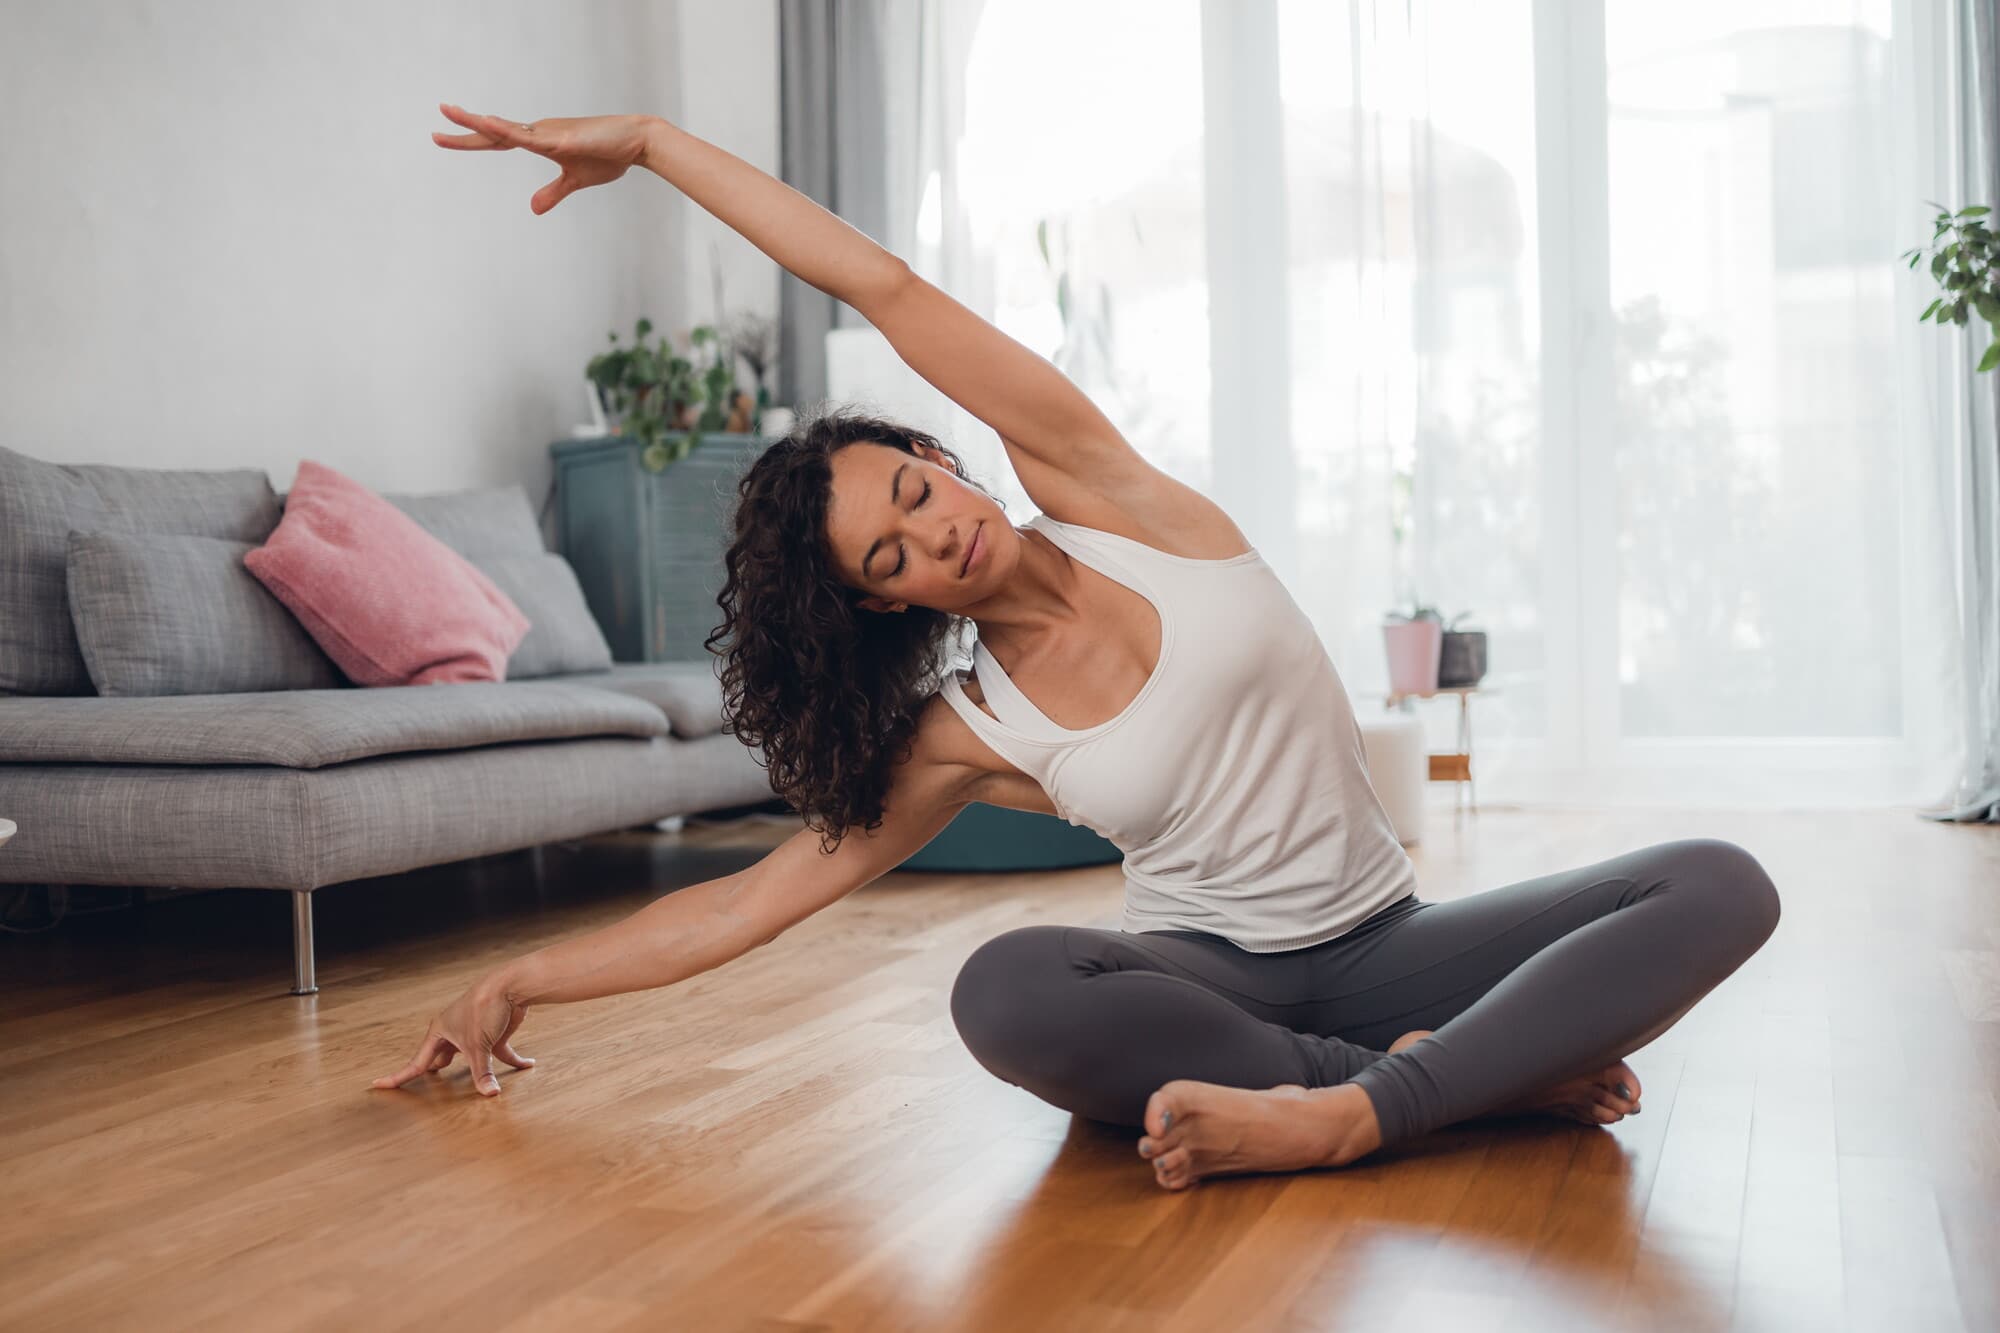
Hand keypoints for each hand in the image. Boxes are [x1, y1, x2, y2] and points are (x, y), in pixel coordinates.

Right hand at [370, 970, 535, 1096]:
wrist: (510, 985)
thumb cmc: (484, 1009)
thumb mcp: (479, 1046)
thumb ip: (482, 1072)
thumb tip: (489, 1094)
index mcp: (439, 1032)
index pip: (416, 1062)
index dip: (398, 1076)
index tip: (377, 1084)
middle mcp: (454, 1032)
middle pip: (440, 1058)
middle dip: (434, 1071)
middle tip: (426, 1087)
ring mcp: (474, 1033)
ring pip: (469, 1056)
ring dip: (475, 1068)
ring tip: (469, 1082)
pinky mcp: (495, 1033)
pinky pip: (501, 1053)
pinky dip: (513, 1060)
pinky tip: (528, 1064)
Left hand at [432, 102, 655, 214]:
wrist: (635, 143)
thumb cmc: (608, 156)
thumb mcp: (575, 181)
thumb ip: (553, 193)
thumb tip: (532, 209)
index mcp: (538, 140)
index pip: (496, 141)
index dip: (469, 141)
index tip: (442, 137)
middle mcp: (537, 132)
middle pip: (493, 133)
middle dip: (463, 131)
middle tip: (433, 132)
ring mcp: (548, 133)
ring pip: (506, 129)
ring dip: (478, 123)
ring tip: (452, 113)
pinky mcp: (561, 138)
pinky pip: (530, 136)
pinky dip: (508, 131)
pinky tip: (490, 125)